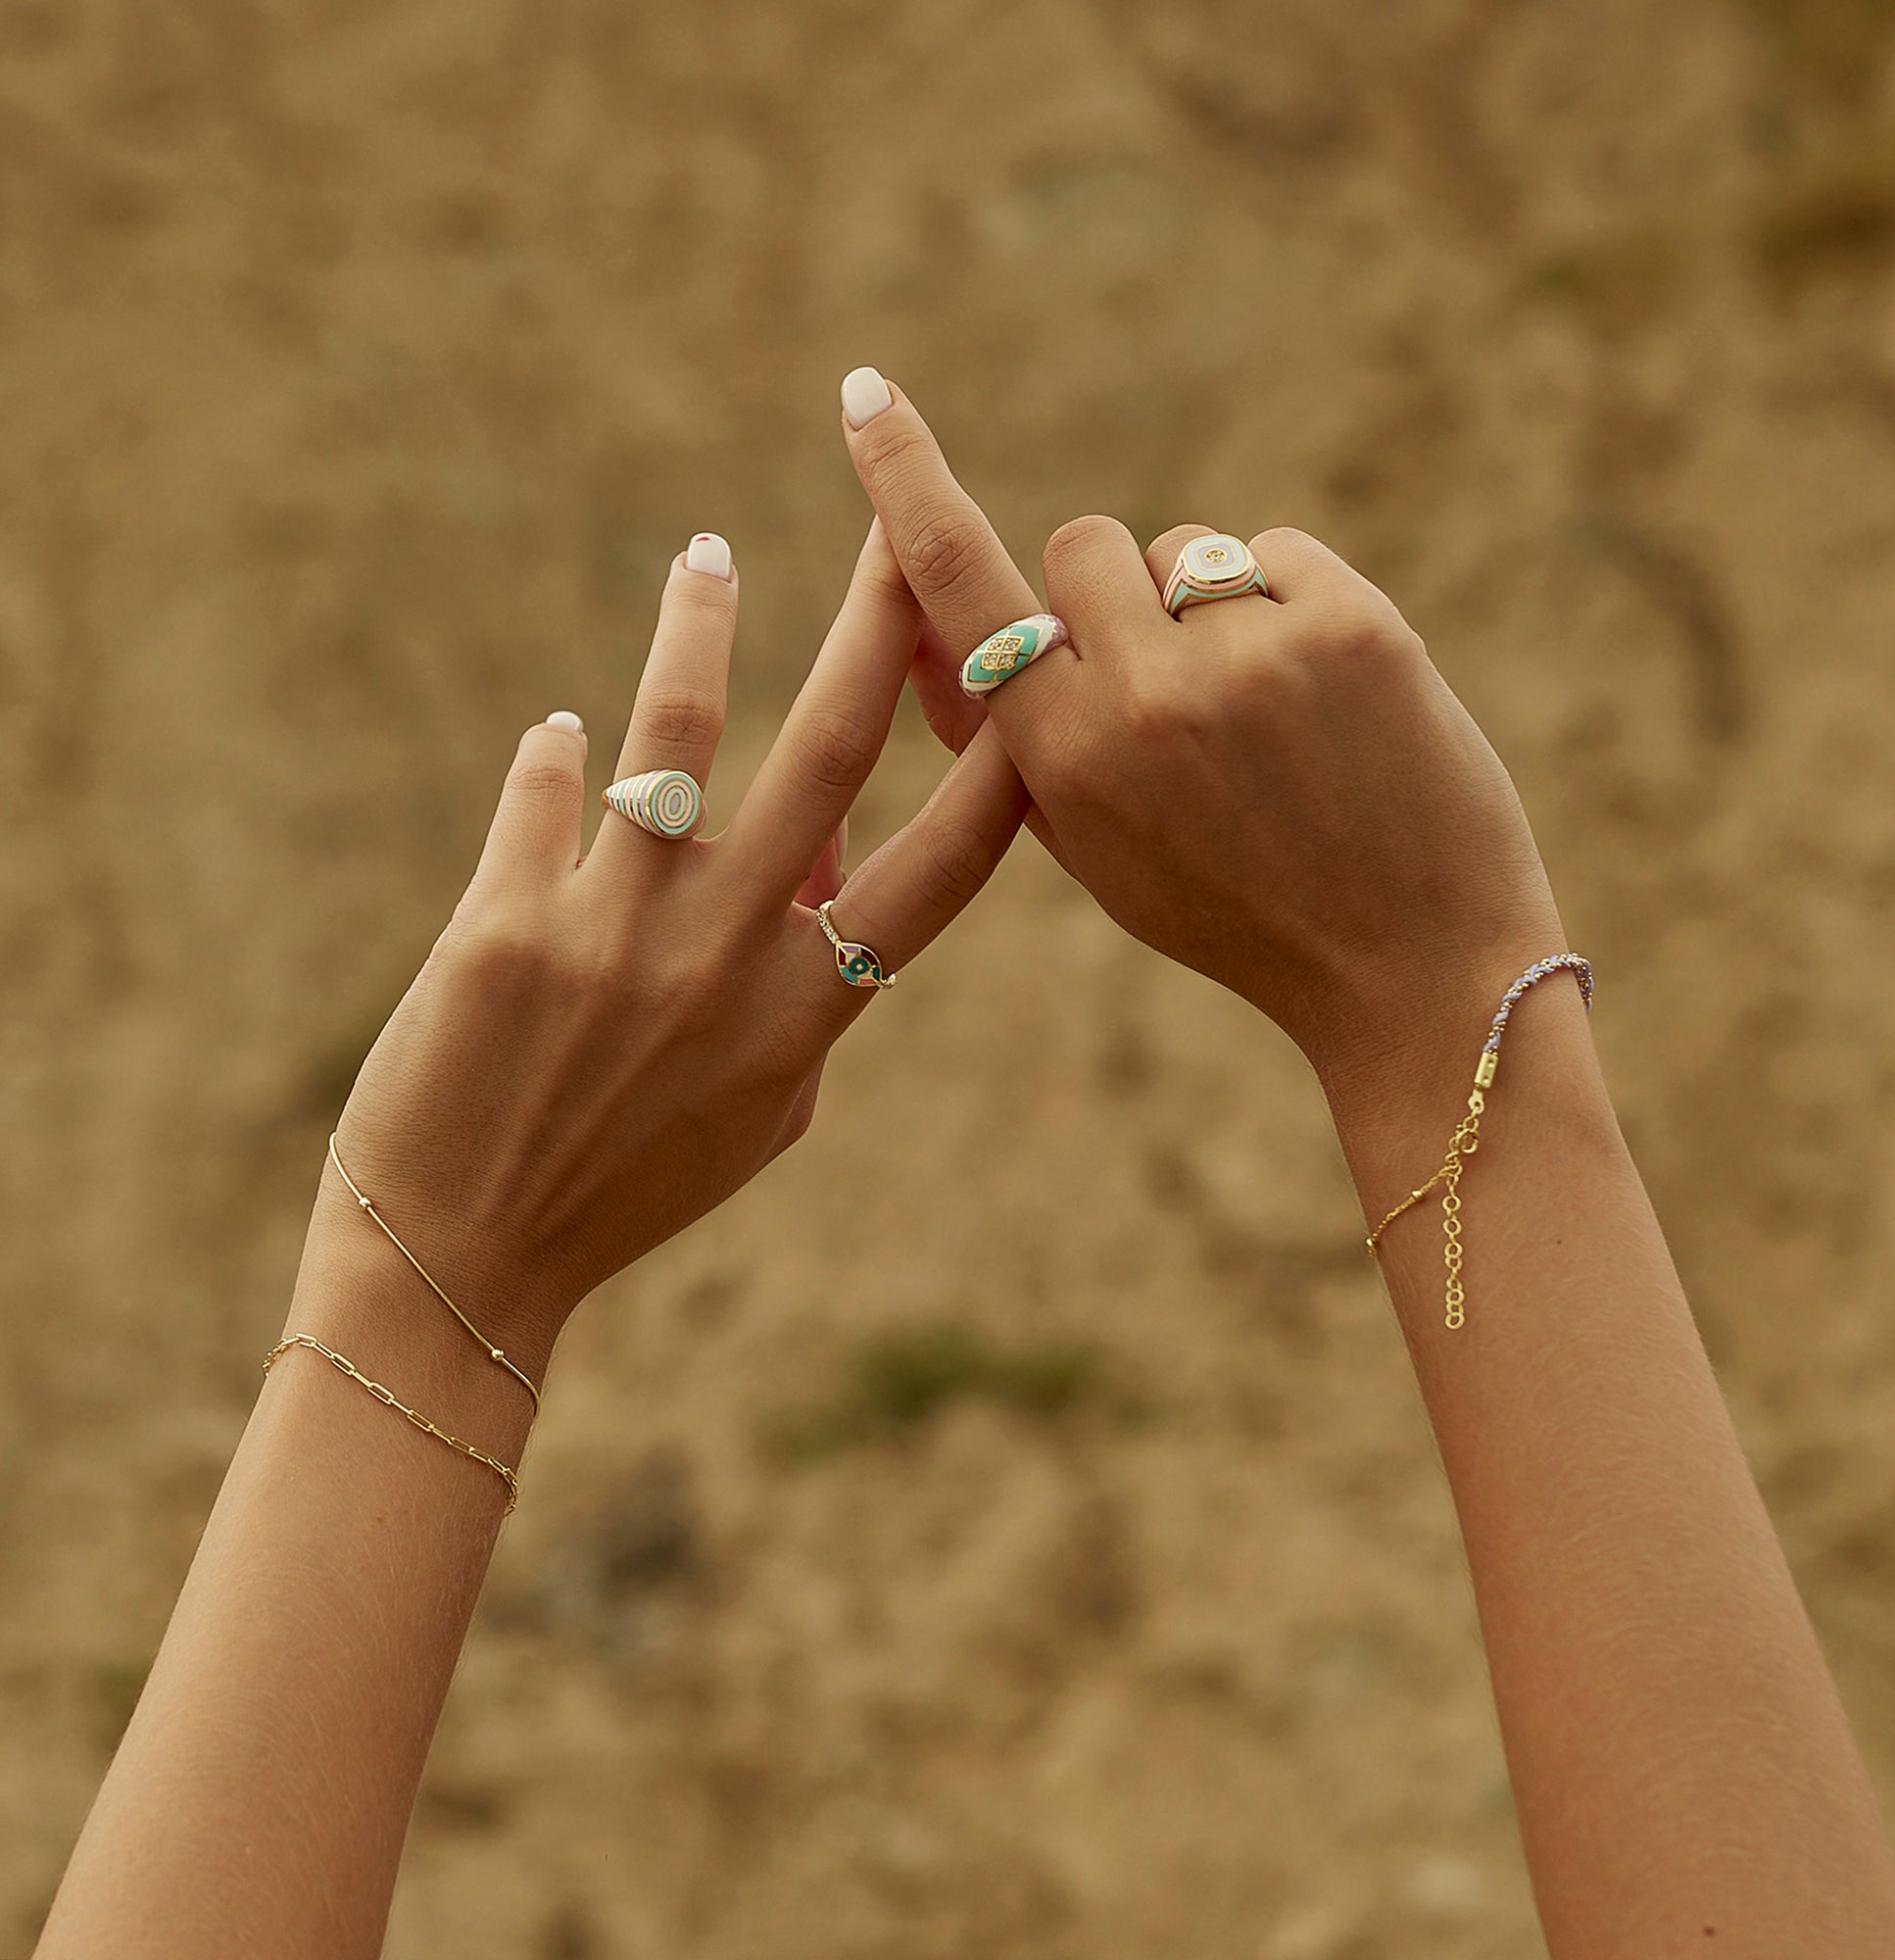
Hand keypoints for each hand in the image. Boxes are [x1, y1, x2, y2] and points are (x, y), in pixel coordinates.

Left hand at [323, 523, 1026, 1376]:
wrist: (465, 1261)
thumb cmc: (631, 1185)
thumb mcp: (763, 1107)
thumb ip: (819, 988)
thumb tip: (831, 845)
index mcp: (810, 1011)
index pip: (944, 865)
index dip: (999, 758)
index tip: (1031, 664)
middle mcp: (729, 957)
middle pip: (831, 752)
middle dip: (878, 620)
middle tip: (895, 520)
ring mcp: (617, 935)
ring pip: (679, 732)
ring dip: (700, 627)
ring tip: (707, 557)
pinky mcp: (504, 925)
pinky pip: (547, 790)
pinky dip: (559, 751)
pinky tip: (564, 732)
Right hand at [837, 372, 1566, 1099]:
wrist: (1410, 967)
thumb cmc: (1237, 911)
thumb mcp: (1101, 851)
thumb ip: (1020, 738)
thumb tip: (941, 638)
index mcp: (1060, 760)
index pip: (959, 584)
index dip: (905, 481)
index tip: (867, 391)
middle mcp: (1143, 697)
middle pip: (1083, 545)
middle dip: (1112, 593)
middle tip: (1171, 675)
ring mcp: (1251, 656)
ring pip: (1185, 549)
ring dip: (1206, 605)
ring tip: (1266, 710)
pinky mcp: (1352, 623)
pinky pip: (1278, 551)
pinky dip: (1291, 605)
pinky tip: (1327, 697)